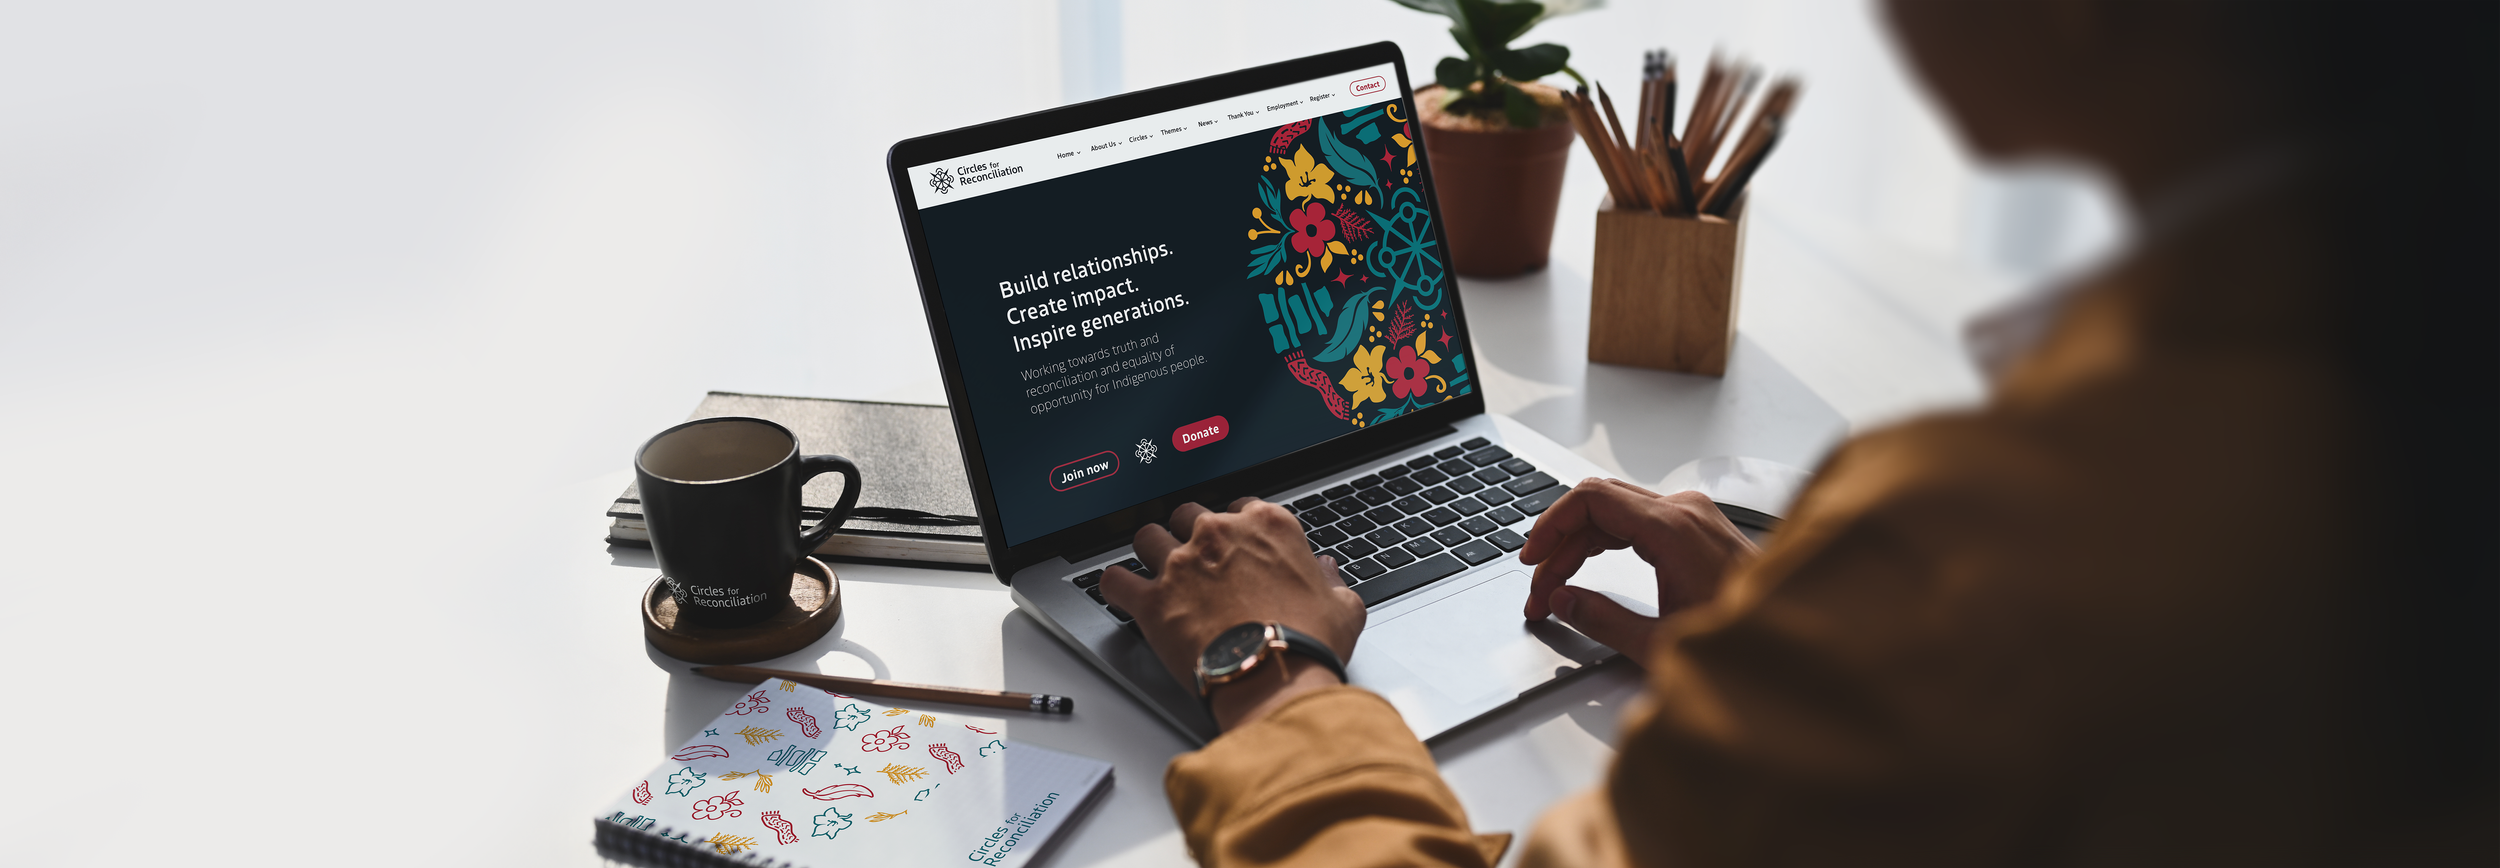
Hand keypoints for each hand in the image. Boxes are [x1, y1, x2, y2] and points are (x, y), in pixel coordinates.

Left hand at [1099, 497, 1365, 731]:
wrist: (1275, 679)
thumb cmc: (1309, 643)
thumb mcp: (1342, 607)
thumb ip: (1332, 581)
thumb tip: (1327, 571)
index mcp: (1267, 526)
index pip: (1239, 507)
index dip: (1234, 529)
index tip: (1234, 548)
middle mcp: (1219, 535)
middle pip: (1187, 514)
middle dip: (1189, 534)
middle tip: (1196, 562)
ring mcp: (1181, 564)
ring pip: (1147, 537)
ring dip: (1150, 552)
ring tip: (1157, 572)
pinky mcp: (1152, 600)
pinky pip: (1114, 580)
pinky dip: (1116, 586)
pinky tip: (1123, 593)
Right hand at [1518, 479, 1758, 663]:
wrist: (1792, 640)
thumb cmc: (1743, 640)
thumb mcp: (1660, 644)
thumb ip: (1602, 620)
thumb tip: (1562, 600)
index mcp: (1673, 528)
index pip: (1591, 499)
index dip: (1550, 526)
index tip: (1532, 559)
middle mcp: (1684, 511)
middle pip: (1597, 504)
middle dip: (1559, 544)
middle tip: (1539, 588)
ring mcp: (1693, 516)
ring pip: (1614, 512)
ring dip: (1579, 545)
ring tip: (1556, 588)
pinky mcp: (1697, 528)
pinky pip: (1636, 520)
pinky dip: (1605, 542)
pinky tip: (1586, 570)